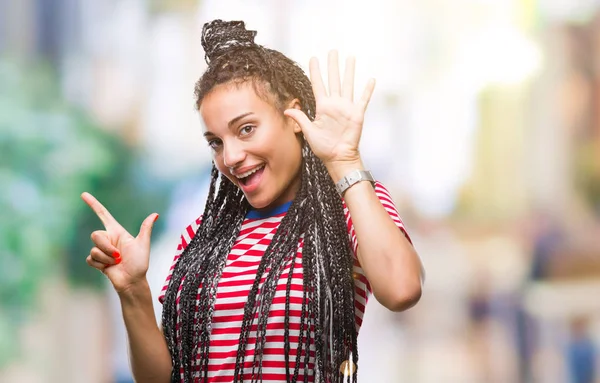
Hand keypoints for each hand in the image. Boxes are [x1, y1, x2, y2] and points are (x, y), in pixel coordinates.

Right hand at [81, 192, 157, 293]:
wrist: (132, 281)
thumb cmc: (140, 263)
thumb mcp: (143, 244)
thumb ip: (145, 228)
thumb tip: (155, 214)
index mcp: (118, 232)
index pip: (103, 215)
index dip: (94, 204)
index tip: (84, 194)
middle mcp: (108, 239)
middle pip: (95, 235)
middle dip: (106, 247)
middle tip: (118, 256)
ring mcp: (102, 251)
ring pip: (94, 249)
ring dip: (106, 258)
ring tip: (117, 263)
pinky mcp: (97, 262)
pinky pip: (90, 259)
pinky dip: (100, 264)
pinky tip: (109, 268)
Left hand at [284, 50, 374, 165]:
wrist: (338, 158)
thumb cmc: (324, 147)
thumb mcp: (309, 132)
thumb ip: (300, 118)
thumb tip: (287, 109)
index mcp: (322, 107)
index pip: (318, 84)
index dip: (315, 71)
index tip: (313, 58)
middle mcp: (335, 104)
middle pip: (333, 80)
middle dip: (332, 65)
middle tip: (332, 51)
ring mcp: (346, 108)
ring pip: (348, 84)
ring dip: (349, 71)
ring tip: (350, 57)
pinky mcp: (357, 114)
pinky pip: (363, 100)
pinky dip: (367, 90)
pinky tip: (371, 80)